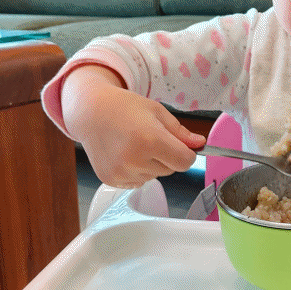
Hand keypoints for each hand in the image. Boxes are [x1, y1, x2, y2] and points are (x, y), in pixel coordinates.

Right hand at [61, 65, 205, 187]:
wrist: (90, 112)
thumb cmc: (124, 107)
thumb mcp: (157, 112)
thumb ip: (180, 132)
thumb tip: (200, 144)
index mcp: (150, 140)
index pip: (185, 161)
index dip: (187, 154)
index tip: (183, 146)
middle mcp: (134, 160)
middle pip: (171, 170)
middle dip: (168, 156)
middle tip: (151, 138)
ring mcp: (121, 172)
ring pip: (155, 176)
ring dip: (152, 165)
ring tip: (136, 144)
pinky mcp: (111, 180)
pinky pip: (138, 182)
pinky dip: (138, 171)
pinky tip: (126, 154)